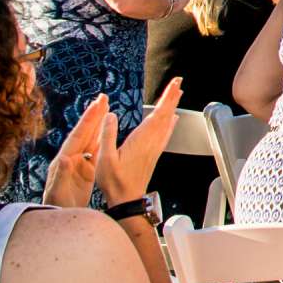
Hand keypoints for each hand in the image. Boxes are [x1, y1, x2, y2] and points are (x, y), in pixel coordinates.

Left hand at [43, 94, 113, 208]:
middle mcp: (70, 158)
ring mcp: (78, 164)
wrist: (61, 218)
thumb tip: (64, 159)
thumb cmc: (58, 207)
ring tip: (105, 108)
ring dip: (98, 123)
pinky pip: (95, 150)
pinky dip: (101, 138)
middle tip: (103, 98)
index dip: (87, 121)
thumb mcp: (59, 193)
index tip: (96, 106)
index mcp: (63, 161)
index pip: (77, 137)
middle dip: (93, 115)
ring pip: (90, 139)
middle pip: (84, 133)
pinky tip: (107, 130)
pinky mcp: (85, 170)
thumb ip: (61, 175)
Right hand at [100, 79, 182, 203]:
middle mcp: (152, 142)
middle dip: (172, 97)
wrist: (127, 200)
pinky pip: (165, 133)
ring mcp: (154, 148)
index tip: (174, 84)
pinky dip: (170, 122)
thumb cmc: (114, 182)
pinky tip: (172, 119)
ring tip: (177, 94)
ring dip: (172, 107)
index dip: (167, 98)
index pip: (158, 114)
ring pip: (167, 122)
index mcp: (141, 140)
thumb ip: (107, 135)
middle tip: (178, 82)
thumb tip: (110, 115)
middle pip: (165, 115)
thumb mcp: (104, 159)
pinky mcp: (153, 153)